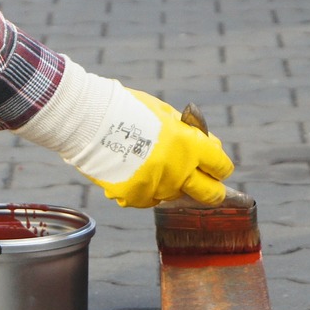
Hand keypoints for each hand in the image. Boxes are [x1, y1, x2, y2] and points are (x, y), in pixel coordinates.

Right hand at [15, 60, 234, 207]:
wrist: (88, 120)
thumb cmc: (127, 110)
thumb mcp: (165, 113)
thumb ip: (188, 134)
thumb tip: (208, 147)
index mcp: (189, 145)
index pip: (221, 166)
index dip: (220, 167)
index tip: (216, 168)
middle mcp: (178, 170)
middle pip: (210, 194)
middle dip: (212, 192)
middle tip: (207, 188)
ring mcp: (157, 187)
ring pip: (175, 196)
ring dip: (170, 185)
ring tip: (152, 166)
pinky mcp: (136, 197)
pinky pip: (149, 200)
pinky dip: (145, 190)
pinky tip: (135, 173)